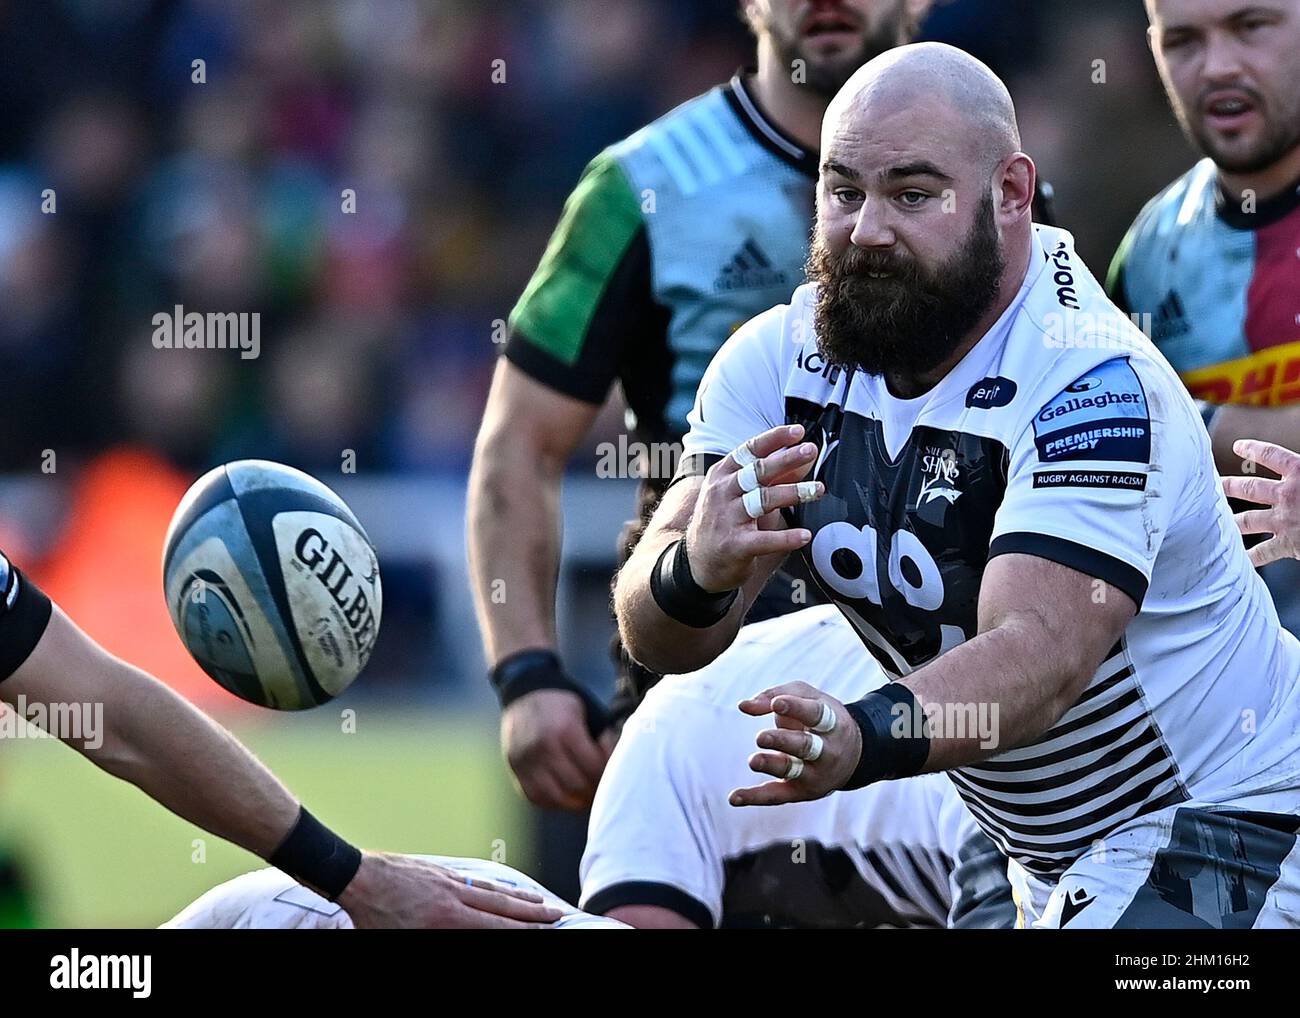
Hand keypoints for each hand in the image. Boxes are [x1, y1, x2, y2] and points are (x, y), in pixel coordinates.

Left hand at [339, 852, 562, 927]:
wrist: (353, 875)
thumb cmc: (371, 918)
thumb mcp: (403, 940)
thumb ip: (436, 939)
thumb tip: (469, 933)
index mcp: (445, 919)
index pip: (495, 926)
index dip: (523, 929)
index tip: (546, 930)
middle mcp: (453, 897)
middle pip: (501, 906)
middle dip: (532, 912)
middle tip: (557, 914)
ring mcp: (447, 881)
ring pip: (490, 889)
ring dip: (518, 896)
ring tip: (539, 900)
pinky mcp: (438, 872)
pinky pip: (473, 879)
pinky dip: (493, 885)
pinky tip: (500, 888)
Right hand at [501, 688, 615, 810]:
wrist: (524, 694)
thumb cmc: (562, 705)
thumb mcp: (586, 711)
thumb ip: (601, 735)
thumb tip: (619, 763)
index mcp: (565, 730)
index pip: (593, 767)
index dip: (607, 773)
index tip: (612, 770)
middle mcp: (544, 748)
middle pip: (576, 786)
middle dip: (594, 790)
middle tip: (603, 788)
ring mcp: (527, 761)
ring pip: (557, 798)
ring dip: (575, 801)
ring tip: (587, 796)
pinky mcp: (516, 770)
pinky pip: (537, 798)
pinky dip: (554, 802)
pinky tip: (566, 795)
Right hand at [685, 424, 823, 592]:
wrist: (698, 563)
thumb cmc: (725, 522)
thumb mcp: (742, 494)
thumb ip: (773, 477)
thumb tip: (804, 458)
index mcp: (723, 475)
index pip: (749, 451)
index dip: (774, 439)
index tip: (798, 432)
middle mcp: (722, 493)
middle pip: (758, 471)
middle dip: (786, 459)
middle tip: (810, 451)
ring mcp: (727, 519)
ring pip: (763, 500)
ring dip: (794, 493)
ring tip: (819, 489)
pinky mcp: (734, 545)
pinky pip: (764, 540)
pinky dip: (786, 538)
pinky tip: (805, 535)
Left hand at [729, 682, 861, 806]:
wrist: (853, 755)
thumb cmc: (820, 717)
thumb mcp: (807, 697)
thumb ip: (775, 695)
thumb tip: (743, 706)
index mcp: (832, 723)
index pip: (816, 715)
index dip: (796, 708)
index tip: (777, 704)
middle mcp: (828, 752)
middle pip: (805, 747)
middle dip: (782, 742)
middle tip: (761, 737)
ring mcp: (815, 774)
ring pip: (792, 771)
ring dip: (771, 766)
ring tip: (753, 760)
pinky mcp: (801, 792)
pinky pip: (777, 796)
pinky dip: (755, 797)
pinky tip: (734, 797)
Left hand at [1222, 439, 1299, 566]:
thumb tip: (1295, 463)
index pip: (1271, 455)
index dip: (1253, 449)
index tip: (1238, 447)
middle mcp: (1287, 495)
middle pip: (1249, 488)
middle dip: (1229, 485)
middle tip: (1215, 484)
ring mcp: (1284, 520)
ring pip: (1246, 520)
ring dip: (1231, 520)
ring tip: (1217, 520)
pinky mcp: (1288, 544)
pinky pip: (1262, 552)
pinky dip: (1249, 556)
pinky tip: (1239, 559)